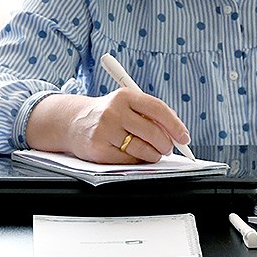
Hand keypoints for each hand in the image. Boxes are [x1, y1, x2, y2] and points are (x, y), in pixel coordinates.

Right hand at [28, 88, 190, 163]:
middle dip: (166, 144)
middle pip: (153, 132)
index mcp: (124, 96)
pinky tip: (133, 155)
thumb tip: (177, 133)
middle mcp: (114, 111)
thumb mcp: (125, 105)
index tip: (184, 137)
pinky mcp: (99, 148)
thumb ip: (149, 114)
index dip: (175, 125)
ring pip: (143, 149)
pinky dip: (137, 160)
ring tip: (152, 153)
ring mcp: (105, 130)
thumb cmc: (107, 115)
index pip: (158, 109)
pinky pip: (129, 160)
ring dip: (153, 155)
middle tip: (168, 148)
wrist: (72, 122)